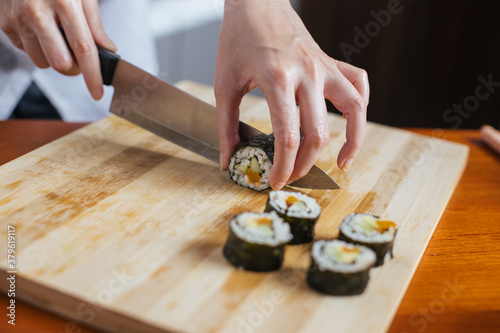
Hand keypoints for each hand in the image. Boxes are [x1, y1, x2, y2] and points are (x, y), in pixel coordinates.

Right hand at [0, 0, 115, 99]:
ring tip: (57, 37)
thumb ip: (95, 23)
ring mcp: (17, 18)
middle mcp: (37, 11)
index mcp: (64, 3)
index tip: (97, 93)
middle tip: (78, 58)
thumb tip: (108, 49)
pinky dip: (36, 47)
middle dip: (73, 68)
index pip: (83, 50)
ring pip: (41, 62)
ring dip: (54, 57)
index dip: (92, 75)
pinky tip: (40, 30)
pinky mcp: (4, 23)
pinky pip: (25, 51)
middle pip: (60, 63)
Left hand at [215, 0, 368, 189]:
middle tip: (291, 176)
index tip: (276, 181)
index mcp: (278, 79)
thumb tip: (228, 160)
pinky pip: (359, 85)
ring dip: (352, 142)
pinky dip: (360, 107)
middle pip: (317, 133)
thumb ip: (226, 125)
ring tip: (342, 163)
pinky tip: (350, 124)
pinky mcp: (331, 62)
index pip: (288, 136)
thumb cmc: (238, 38)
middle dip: (304, 163)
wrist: (256, 2)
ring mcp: (324, 66)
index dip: (283, 166)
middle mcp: (308, 73)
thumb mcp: (225, 83)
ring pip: (354, 110)